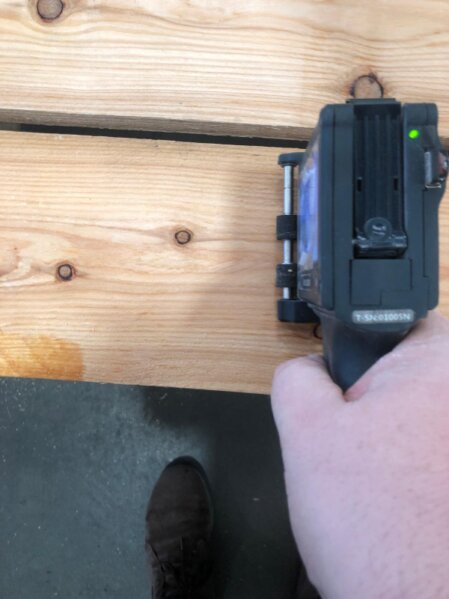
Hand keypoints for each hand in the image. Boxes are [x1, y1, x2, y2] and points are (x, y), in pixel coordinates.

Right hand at [272, 312, 448, 598]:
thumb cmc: (383, 530)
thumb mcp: (306, 433)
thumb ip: (296, 379)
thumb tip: (303, 366)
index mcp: (437, 367)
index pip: (391, 325)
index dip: (356, 356)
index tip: (344, 386)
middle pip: (402, 377)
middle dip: (368, 405)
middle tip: (353, 444)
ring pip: (412, 422)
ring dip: (386, 442)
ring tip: (373, 481)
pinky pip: (427, 457)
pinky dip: (409, 470)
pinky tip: (393, 501)